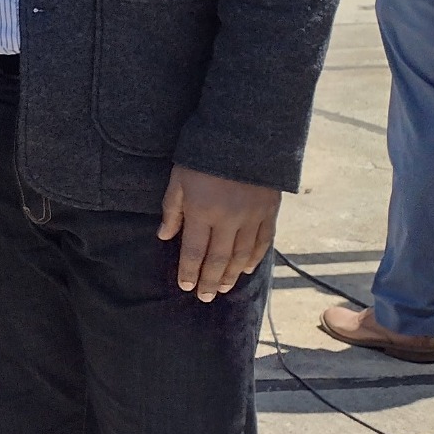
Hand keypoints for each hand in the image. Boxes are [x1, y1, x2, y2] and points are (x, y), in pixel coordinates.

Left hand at [157, 165, 280, 301]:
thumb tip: (164, 237)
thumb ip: (172, 209)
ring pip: (242, 255)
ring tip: (222, 288)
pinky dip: (255, 258)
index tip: (185, 286)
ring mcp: (252, 216)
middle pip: (218, 259)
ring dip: (231, 275)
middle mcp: (228, 219)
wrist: (244, 136)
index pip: (193, 251)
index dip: (189, 271)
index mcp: (202, 211)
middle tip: (204, 297)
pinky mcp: (269, 211)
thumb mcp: (178, 180)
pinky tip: (247, 269)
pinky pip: (263, 241)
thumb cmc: (203, 157)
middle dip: (209, 281)